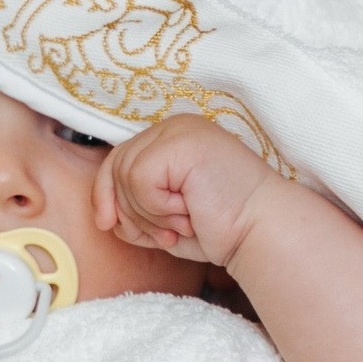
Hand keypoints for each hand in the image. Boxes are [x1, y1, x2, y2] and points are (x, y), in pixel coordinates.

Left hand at [93, 113, 283, 266]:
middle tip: (167, 233)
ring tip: (183, 222)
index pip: (116, 160)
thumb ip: (132, 209)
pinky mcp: (183, 142)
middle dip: (131, 211)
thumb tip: (103, 215)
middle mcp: (174, 127)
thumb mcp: (162, 219)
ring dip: (150, 214)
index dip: (105, 195)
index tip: (109, 226)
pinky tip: (187, 212)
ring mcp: (179, 131)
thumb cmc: (219, 227)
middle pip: (116, 167)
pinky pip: (140, 178)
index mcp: (170, 139)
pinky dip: (158, 207)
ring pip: (126, 175)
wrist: (259, 232)